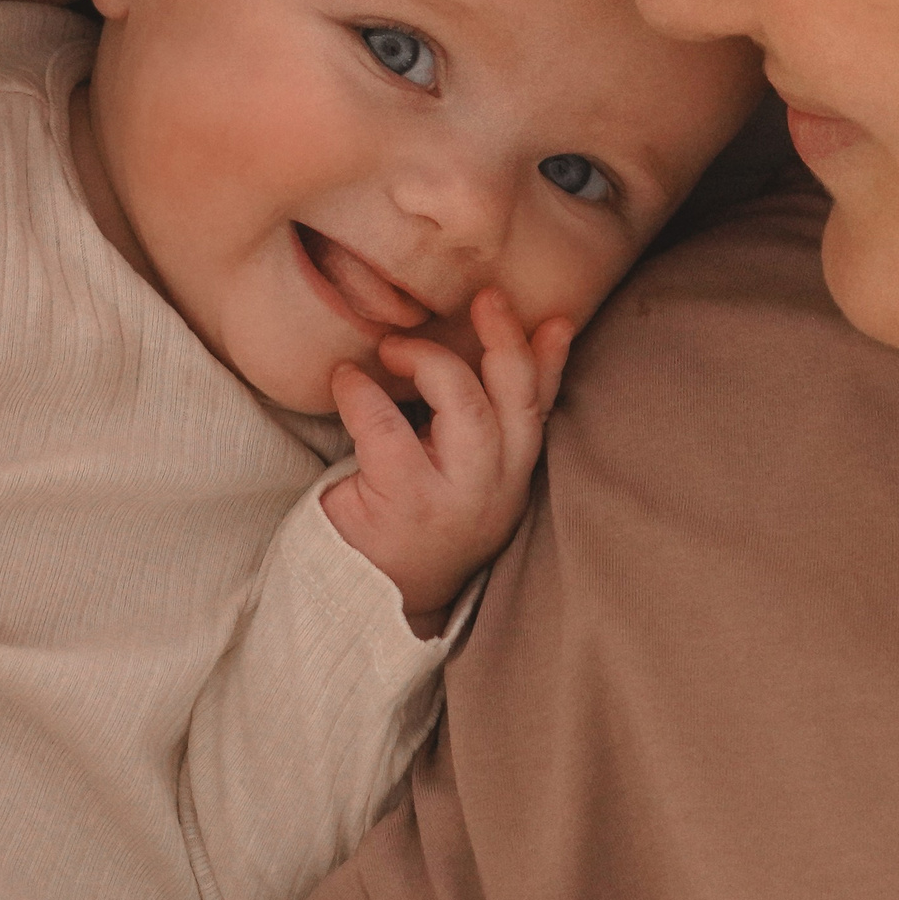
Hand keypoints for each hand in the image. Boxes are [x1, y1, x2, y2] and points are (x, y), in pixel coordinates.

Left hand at [320, 289, 570, 634]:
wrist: (371, 601)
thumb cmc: (417, 521)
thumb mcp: (466, 471)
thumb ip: (490, 413)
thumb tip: (532, 336)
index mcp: (512, 475)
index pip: (541, 408)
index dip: (551, 359)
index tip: (552, 317)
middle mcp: (494, 488)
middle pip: (516, 400)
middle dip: (504, 340)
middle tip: (483, 298)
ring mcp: (452, 498)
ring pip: (466, 409)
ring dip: (432, 361)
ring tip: (394, 346)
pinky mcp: (402, 504)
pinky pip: (387, 429)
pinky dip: (363, 394)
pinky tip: (346, 380)